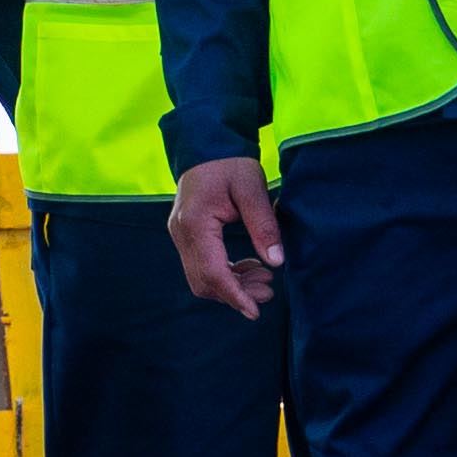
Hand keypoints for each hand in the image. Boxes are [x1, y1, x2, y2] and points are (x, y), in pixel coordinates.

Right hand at [171, 158, 285, 319]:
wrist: (206, 145)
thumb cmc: (229, 163)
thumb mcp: (252, 189)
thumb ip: (263, 226)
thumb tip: (275, 262)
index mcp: (196, 223)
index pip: (212, 272)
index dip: (234, 296)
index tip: (255, 311)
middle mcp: (181, 233)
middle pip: (203, 281)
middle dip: (236, 294)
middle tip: (269, 291)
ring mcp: (180, 234)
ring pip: (201, 277)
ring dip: (231, 285)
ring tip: (264, 280)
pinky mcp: (185, 234)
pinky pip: (201, 265)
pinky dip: (225, 273)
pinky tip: (249, 267)